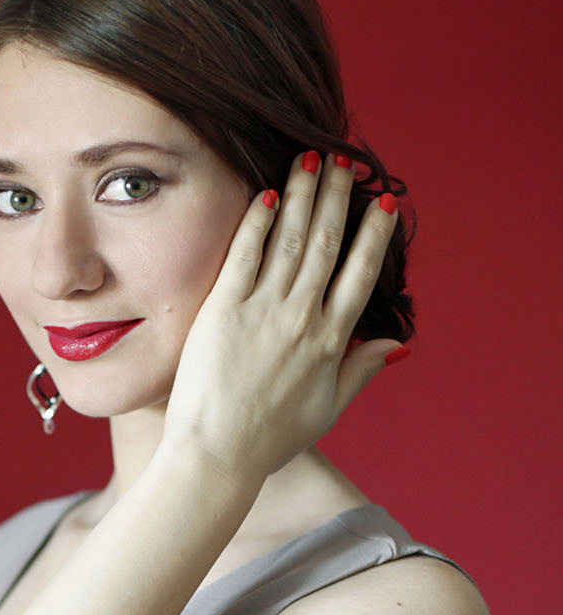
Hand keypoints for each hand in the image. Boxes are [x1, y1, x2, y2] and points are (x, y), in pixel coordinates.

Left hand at [160, 150, 405, 483]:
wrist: (217, 455)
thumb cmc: (269, 440)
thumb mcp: (327, 410)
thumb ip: (359, 370)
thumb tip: (396, 345)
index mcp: (331, 342)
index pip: (360, 274)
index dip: (374, 234)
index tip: (384, 203)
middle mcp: (302, 319)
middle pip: (326, 244)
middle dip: (338, 197)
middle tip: (346, 160)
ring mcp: (262, 312)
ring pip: (290, 239)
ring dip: (303, 194)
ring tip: (312, 158)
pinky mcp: (222, 311)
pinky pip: (244, 255)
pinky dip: (258, 222)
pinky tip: (267, 193)